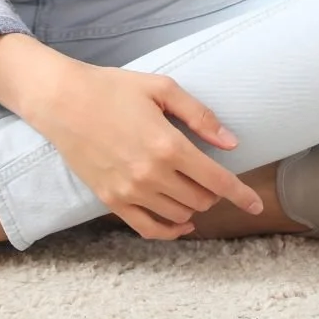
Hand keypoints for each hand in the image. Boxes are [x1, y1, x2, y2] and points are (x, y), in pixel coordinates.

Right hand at [27, 56, 262, 239]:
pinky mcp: (111, 200)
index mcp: (168, 144)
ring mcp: (130, 191)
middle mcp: (152, 173)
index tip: (256, 205)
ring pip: (179, 215)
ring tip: (190, 187)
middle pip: (200, 199)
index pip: (217, 180)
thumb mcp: (161, 88)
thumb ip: (199, 116)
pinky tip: (180, 223)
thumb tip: (231, 143)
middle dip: (213, 192)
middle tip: (208, 174)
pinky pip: (149, 229)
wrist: (63, 101)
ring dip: (193, 206)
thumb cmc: (112, 88)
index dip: (241, 195)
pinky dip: (170, 231)